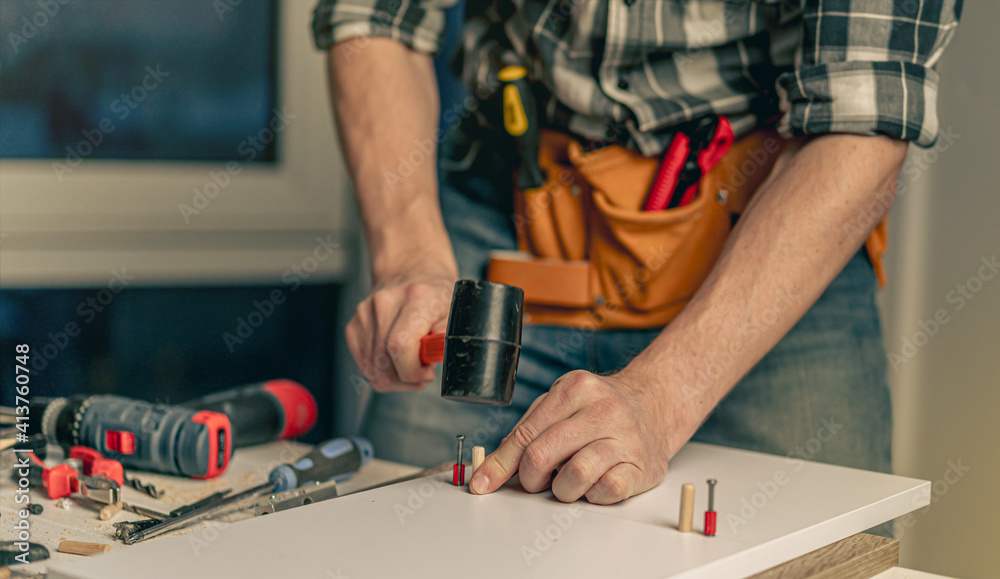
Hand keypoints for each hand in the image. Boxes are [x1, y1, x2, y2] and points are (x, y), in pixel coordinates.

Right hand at [345, 267, 455, 391]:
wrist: (412, 271)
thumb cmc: (438, 295)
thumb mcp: (455, 315)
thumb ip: (445, 343)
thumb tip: (428, 368)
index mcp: (416, 298)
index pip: (400, 345)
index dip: (413, 371)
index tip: (427, 373)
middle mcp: (385, 303)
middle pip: (384, 364)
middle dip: (406, 379)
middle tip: (422, 371)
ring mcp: (364, 313)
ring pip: (373, 371)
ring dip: (395, 378)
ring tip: (411, 363)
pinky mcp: (353, 325)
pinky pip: (365, 366)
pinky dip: (382, 371)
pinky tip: (396, 359)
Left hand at [469, 369, 689, 503]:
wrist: (654, 406)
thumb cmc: (598, 410)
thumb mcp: (559, 406)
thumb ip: (525, 434)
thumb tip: (490, 471)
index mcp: (575, 388)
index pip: (526, 434)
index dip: (501, 465)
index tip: (483, 485)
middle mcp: (603, 409)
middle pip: (543, 454)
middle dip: (531, 478)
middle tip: (537, 481)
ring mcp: (626, 437)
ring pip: (575, 475)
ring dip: (562, 489)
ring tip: (567, 481)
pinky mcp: (642, 466)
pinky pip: (607, 491)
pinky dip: (593, 494)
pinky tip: (594, 483)